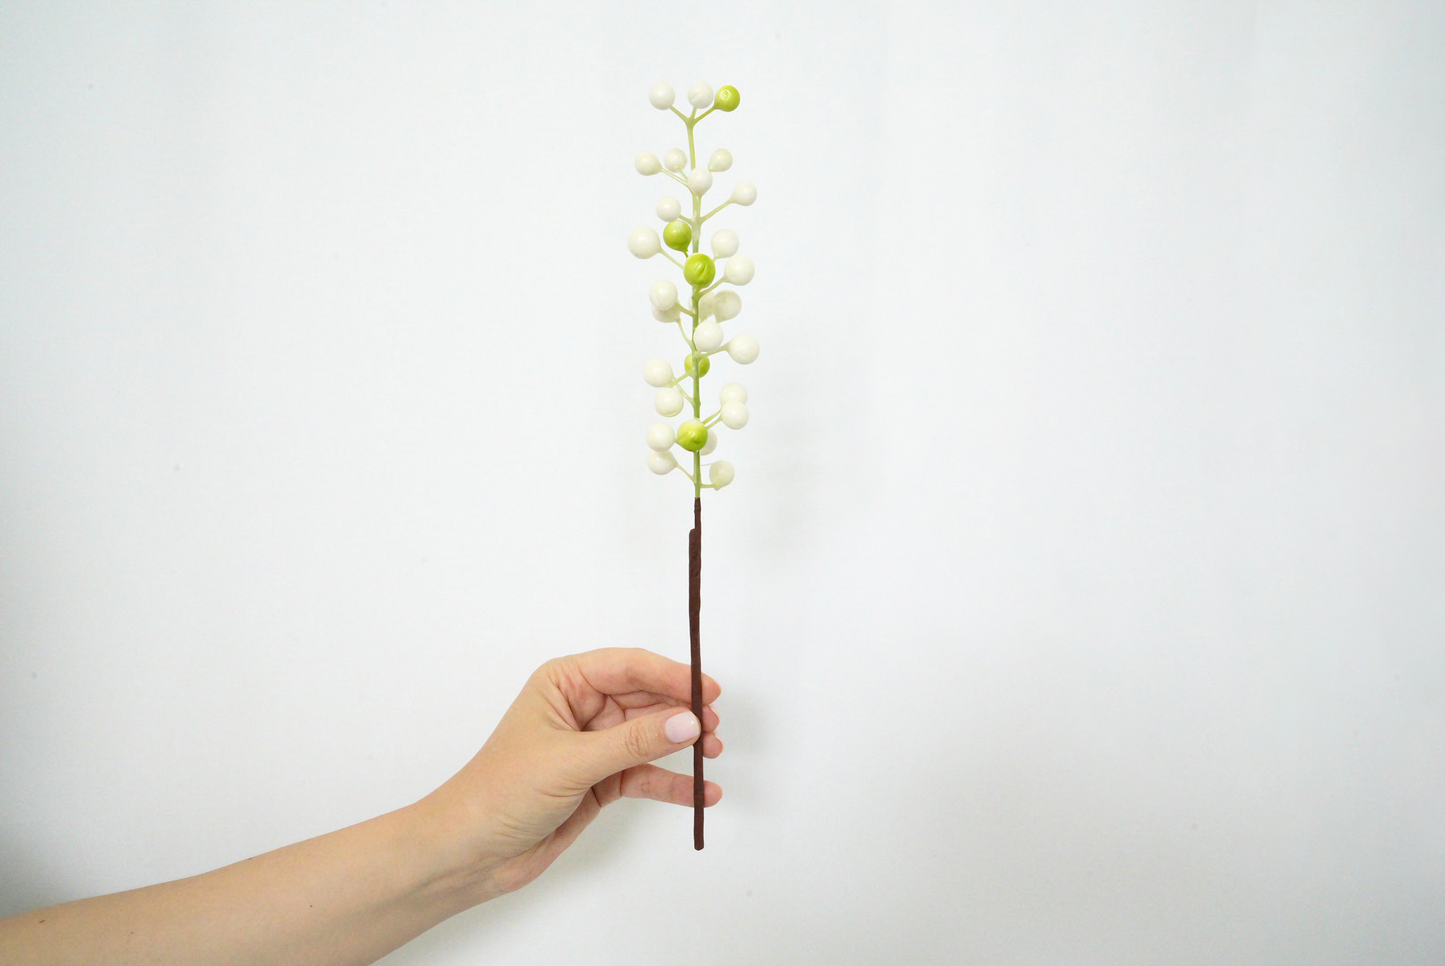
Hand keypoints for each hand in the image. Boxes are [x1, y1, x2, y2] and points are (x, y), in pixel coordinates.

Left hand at [424, 647, 722, 895]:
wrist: (470, 852)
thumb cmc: (502, 792)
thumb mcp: (572, 761)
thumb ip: (634, 742)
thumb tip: (688, 723)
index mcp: (564, 682)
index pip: (628, 667)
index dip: (670, 676)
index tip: (707, 692)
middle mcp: (582, 707)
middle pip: (645, 699)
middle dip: (682, 713)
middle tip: (714, 729)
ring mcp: (593, 745)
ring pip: (650, 736)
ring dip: (682, 746)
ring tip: (713, 755)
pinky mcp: (600, 781)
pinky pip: (645, 774)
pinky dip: (672, 782)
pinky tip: (701, 791)